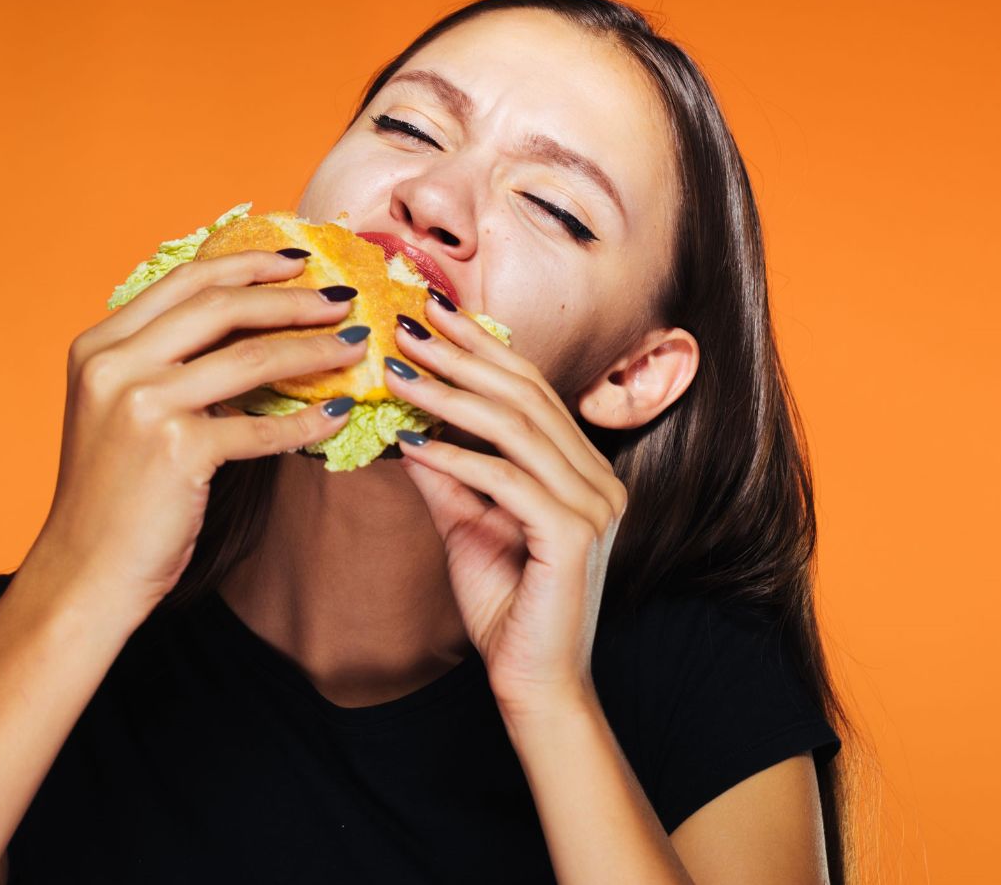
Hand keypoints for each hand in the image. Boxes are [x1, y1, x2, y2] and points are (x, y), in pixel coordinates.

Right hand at [24, 249, 370, 620]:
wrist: (84, 572)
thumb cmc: (112, 496)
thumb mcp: (119, 411)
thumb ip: (165, 364)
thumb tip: (249, 327)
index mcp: (98, 345)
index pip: (185, 282)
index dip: (247, 263)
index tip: (296, 261)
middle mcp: (114, 366)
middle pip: (220, 305)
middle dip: (290, 297)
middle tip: (339, 298)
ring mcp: (143, 406)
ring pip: (250, 358)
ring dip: (312, 349)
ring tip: (351, 346)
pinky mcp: (177, 452)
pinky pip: (261, 427)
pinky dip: (306, 422)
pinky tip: (336, 416)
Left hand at [382, 297, 627, 719]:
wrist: (535, 683)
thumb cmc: (506, 607)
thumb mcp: (465, 524)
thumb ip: (447, 473)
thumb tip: (406, 421)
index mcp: (581, 470)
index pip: (531, 392)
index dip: (482, 349)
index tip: (433, 316)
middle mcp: (598, 479)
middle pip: (527, 397)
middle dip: (465, 355)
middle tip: (411, 324)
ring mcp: (595, 505)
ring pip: (519, 429)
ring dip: (453, 395)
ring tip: (403, 372)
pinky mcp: (575, 535)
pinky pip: (509, 481)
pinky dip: (458, 457)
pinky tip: (413, 442)